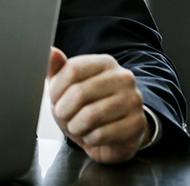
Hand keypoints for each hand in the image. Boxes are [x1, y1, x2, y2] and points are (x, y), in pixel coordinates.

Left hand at [47, 47, 150, 163]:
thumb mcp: (67, 86)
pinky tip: (91, 135)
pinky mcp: (137, 124)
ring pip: (90, 115)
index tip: (55, 99)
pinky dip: (89, 138)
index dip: (56, 89)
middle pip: (79, 92)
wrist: (115, 132)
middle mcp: (123, 78)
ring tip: (76, 126)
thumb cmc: (86, 105)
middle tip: (63, 116)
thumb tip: (52, 51)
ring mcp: (133, 100)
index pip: (72, 70)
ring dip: (75, 126)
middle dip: (63, 110)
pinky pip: (102, 134)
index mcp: (105, 63)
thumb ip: (57, 69)